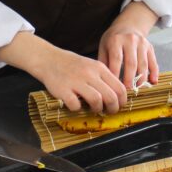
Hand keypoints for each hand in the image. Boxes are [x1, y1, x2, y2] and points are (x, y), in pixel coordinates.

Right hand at [0, 32, 127, 112]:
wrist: (49, 59)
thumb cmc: (73, 65)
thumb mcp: (92, 66)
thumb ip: (104, 78)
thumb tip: (118, 96)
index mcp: (99, 68)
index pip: (119, 87)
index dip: (122, 100)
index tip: (119, 105)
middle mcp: (89, 74)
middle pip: (111, 96)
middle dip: (113, 108)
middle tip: (109, 111)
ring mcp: (76, 81)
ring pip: (97, 100)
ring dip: (97, 109)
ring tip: (94, 109)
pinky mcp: (63, 90)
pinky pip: (76, 105)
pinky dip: (77, 109)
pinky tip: (76, 105)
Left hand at [98, 1, 159, 87]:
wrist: (129, 24)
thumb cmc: (113, 39)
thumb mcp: (104, 46)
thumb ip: (103, 62)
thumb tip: (103, 80)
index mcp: (116, 40)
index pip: (116, 59)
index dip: (116, 74)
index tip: (113, 86)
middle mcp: (130, 40)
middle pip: (131, 63)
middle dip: (129, 79)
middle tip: (126, 91)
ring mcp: (142, 43)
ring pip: (143, 64)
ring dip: (141, 78)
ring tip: (136, 88)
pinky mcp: (150, 47)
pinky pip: (153, 62)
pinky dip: (154, 73)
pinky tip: (153, 82)